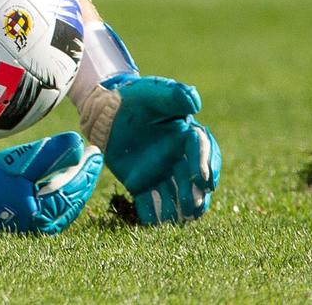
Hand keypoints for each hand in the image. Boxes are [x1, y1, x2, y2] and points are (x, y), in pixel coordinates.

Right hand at [0, 131, 101, 234]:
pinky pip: (49, 208)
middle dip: (83, 179)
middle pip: (71, 201)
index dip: (87, 170)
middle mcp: (40, 226)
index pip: (74, 190)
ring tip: (79, 167)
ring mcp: (31, 227)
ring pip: (61, 206)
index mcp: (42, 215)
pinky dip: (58, 193)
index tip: (96, 152)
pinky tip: (57, 181)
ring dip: (72, 186)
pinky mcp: (21, 222)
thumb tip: (78, 143)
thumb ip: (50, 154)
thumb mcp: (18, 163)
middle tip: (93, 158)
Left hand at [95, 75, 220, 225]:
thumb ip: (172, 94)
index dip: (206, 165)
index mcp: (186, 136)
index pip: (203, 151)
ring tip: (179, 218)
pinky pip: (150, 203)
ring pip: (177, 197)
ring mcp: (162, 175)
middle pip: (194, 182)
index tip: (204, 179)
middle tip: (193, 206)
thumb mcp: (152, 92)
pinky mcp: (143, 186)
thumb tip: (195, 101)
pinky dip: (153, 214)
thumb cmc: (134, 98)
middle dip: (196, 194)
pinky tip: (151, 219)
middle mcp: (179, 159)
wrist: (106, 113)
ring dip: (179, 209)